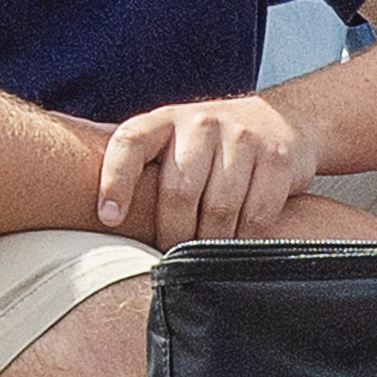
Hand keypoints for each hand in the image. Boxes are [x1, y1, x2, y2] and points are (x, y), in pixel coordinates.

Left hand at [97, 92, 323, 244]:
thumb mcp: (172, 144)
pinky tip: (237, 244)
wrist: (280, 122)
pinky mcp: (276, 157)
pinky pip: (256, 214)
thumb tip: (97, 218)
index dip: (115, 181)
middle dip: (173, 234)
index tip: (108, 218)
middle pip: (178, 192)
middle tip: (171, 255)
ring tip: (203, 255)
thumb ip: (140, 169)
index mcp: (164, 121)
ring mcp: (242, 136)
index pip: (129, 144)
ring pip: (219, 208)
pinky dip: (244, 239)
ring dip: (210, 243)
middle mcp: (201, 122)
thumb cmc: (210, 148)